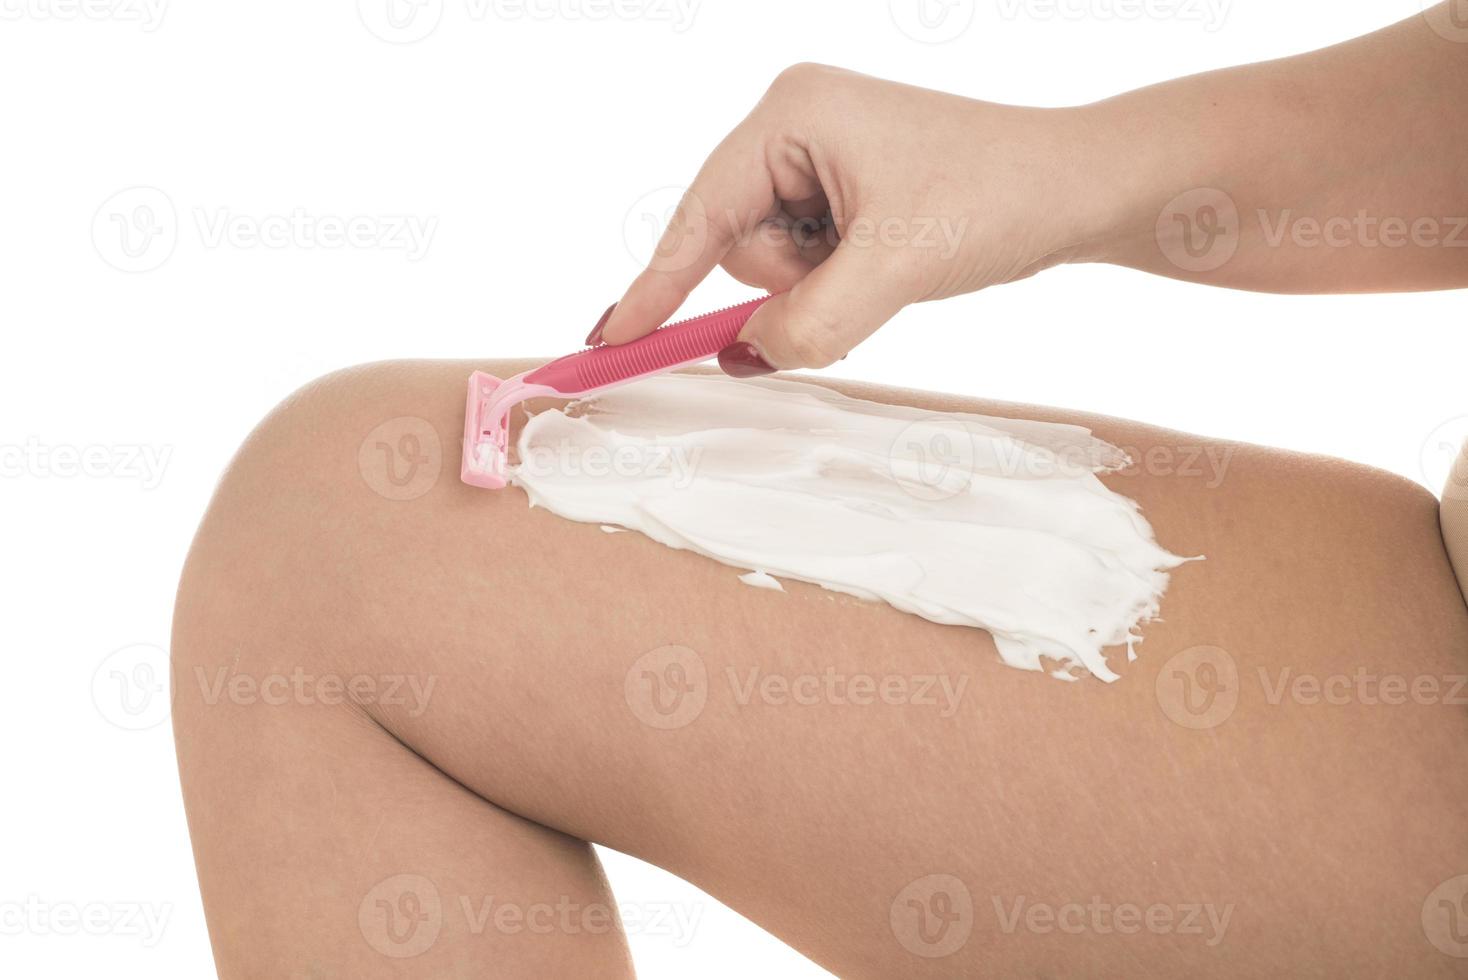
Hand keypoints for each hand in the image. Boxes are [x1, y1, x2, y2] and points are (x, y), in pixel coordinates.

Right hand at [596, 64, 1107, 375]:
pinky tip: (887, 264)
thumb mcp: (896, 266)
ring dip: (817, 289)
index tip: (609, 338)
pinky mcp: (844, 192)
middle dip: (788, 284)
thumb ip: (809, 322)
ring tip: (887, 264)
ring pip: (770, 265)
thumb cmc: (999, 194)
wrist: (1080, 188)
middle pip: (735, 245)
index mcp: (793, 113)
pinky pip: (805, 265)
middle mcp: (796, 127)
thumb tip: (745, 356)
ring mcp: (820, 159)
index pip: (701, 213)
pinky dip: (835, 286)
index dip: (654, 283)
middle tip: (858, 279)